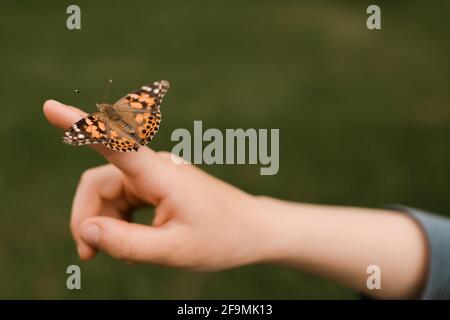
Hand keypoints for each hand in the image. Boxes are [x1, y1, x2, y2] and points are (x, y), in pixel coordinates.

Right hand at [43, 100, 269, 270]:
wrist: (253, 230)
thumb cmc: (222, 239)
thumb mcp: (173, 250)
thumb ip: (126, 244)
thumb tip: (86, 231)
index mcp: (160, 175)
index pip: (114, 145)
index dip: (81, 126)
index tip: (50, 108)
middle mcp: (154, 168)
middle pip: (98, 184)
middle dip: (88, 219)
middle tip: (89, 257)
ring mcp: (156, 176)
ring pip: (109, 194)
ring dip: (105, 225)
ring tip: (121, 256)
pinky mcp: (158, 186)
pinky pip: (124, 199)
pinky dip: (120, 222)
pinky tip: (131, 245)